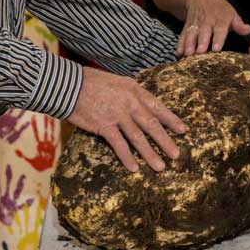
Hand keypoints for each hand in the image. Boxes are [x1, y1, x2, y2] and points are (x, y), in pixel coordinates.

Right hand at [68, 67, 186, 172]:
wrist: (68, 85)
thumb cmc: (90, 82)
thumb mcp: (116, 82)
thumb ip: (131, 94)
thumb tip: (141, 105)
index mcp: (134, 90)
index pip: (157, 106)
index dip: (171, 119)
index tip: (182, 130)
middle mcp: (129, 102)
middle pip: (151, 124)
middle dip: (166, 140)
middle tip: (176, 155)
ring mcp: (117, 115)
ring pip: (138, 137)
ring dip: (150, 153)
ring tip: (160, 166)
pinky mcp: (104, 125)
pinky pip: (119, 144)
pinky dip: (127, 157)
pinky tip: (134, 168)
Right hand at [178, 0, 249, 56]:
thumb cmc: (221, 10)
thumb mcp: (232, 14)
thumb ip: (239, 25)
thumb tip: (248, 30)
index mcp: (220, 20)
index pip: (220, 30)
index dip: (218, 39)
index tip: (216, 49)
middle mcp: (207, 22)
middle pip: (204, 33)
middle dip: (201, 43)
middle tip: (199, 53)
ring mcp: (196, 25)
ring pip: (192, 34)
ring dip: (189, 44)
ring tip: (188, 54)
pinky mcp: (187, 27)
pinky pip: (183, 35)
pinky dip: (180, 44)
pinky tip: (179, 53)